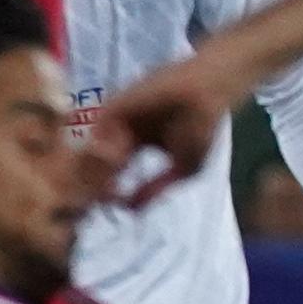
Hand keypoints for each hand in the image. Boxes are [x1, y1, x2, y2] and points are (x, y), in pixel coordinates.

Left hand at [95, 50, 241, 211]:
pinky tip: (116, 163)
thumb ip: (155, 188)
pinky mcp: (115, 105)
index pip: (114, 172)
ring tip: (109, 184)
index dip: (109, 192)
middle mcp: (120, 131)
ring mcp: (115, 118)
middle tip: (96, 201)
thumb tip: (130, 211)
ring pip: (95, 148)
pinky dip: (102, 147)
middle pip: (97, 161)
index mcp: (135, 145)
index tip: (109, 209)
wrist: (208, 92)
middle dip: (96, 182)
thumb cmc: (202, 128)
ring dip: (99, 168)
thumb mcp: (183, 168)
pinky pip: (99, 130)